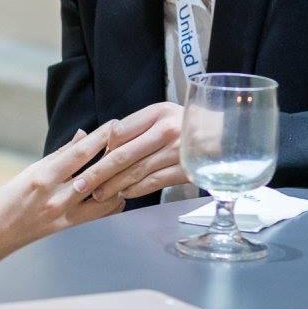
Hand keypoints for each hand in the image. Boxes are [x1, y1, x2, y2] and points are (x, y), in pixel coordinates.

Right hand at [0, 122, 123, 264]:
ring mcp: (65, 219)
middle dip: (116, 155)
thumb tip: (82, 136)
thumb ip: (59, 156)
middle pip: (96, 174)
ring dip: (118, 181)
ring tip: (127, 169)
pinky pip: (101, 218)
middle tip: (132, 140)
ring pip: (105, 198)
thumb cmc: (7, 202)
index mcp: (42, 178)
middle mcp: (56, 199)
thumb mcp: (28, 173)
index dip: (100, 138)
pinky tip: (118, 193)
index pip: (79, 154)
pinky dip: (113, 204)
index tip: (115, 124)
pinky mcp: (71, 234)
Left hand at [72, 102, 188, 202]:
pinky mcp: (185, 171)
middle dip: (98, 173)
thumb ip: (136, 126)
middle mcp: (167, 131)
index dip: (101, 149)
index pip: (119, 132)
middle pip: (124, 155)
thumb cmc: (186, 124)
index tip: (85, 161)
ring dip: (114, 186)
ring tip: (97, 195)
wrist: (226, 135)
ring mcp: (177, 152)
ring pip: (136, 172)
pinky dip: (135, 190)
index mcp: (158, 113)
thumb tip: (107, 143)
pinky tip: (122, 195)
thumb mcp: (162, 114)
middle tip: (81, 185)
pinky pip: (154, 182)